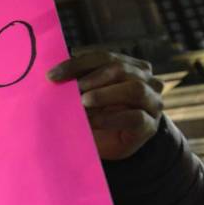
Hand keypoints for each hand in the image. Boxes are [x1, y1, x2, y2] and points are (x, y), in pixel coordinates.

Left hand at [47, 52, 162, 160]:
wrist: (107, 147)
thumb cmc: (95, 115)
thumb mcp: (85, 95)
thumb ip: (77, 82)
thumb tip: (54, 74)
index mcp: (129, 66)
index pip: (104, 57)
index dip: (77, 64)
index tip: (52, 76)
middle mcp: (145, 80)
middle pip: (120, 68)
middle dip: (93, 77)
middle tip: (73, 88)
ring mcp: (152, 102)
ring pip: (134, 89)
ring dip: (105, 94)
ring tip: (83, 102)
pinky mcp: (150, 125)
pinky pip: (136, 117)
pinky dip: (112, 118)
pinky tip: (94, 121)